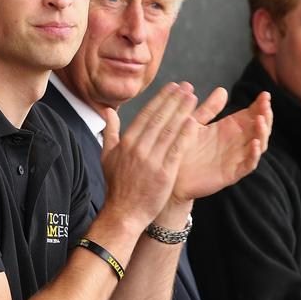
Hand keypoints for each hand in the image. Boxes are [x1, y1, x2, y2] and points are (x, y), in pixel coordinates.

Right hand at [100, 82, 198, 228]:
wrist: (123, 214)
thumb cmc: (117, 186)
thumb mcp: (107, 156)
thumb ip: (110, 132)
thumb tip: (108, 111)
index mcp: (126, 143)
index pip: (146, 115)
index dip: (160, 99)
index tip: (172, 86)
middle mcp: (138, 149)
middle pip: (159, 118)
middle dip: (174, 100)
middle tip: (186, 86)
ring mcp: (151, 161)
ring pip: (169, 130)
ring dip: (182, 111)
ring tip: (192, 97)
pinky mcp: (164, 174)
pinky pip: (176, 149)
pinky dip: (185, 134)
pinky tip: (194, 121)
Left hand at [172, 89, 271, 201]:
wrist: (170, 171)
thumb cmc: (181, 147)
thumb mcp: (195, 124)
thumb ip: (209, 109)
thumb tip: (222, 89)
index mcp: (229, 128)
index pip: (251, 115)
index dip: (259, 105)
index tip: (264, 94)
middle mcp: (236, 142)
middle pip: (258, 128)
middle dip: (265, 116)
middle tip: (266, 105)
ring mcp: (235, 158)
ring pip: (258, 145)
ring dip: (262, 133)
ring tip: (261, 120)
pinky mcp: (232, 173)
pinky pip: (248, 164)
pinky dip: (254, 155)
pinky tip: (253, 143)